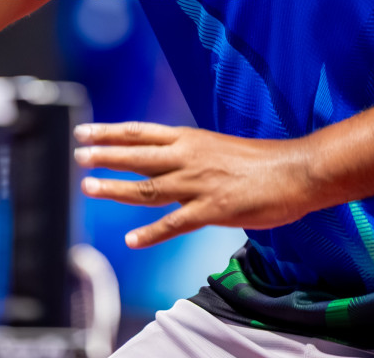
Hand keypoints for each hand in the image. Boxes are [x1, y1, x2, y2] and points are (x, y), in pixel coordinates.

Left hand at [74, 121, 318, 247]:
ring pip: (147, 187)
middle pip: (136, 155)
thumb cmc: (261, 160)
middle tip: (77, 156)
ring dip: (115, 189)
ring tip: (89, 188)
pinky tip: (131, 240)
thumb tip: (169, 161)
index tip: (85, 133)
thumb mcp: (218, 147)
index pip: (141, 132)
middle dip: (104, 156)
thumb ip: (191, 154)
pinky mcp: (212, 209)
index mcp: (190, 138)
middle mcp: (189, 157)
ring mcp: (198, 183)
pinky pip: (174, 223)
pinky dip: (150, 233)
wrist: (296, 171)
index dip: (110, 132)